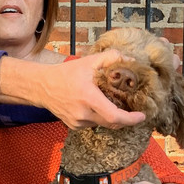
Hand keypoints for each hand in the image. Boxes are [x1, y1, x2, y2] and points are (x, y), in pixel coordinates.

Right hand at [0, 49, 146, 129]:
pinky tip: (95, 105)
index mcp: (88, 98)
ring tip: (110, 102)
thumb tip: (131, 59)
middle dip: (124, 118)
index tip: (142, 115)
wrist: (41, 86)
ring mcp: (78, 122)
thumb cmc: (65, 73)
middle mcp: (83, 114)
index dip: (131, 119)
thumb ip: (111, 58)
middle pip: (112, 123)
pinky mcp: (74, 126)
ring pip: (102, 123)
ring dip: (110, 116)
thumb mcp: (88, 61)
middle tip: (133, 110)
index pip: (114, 116)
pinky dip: (98, 117)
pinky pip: (93, 124)